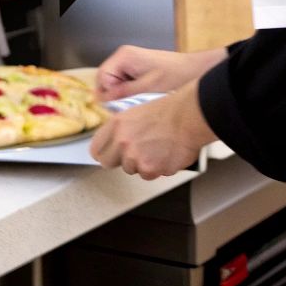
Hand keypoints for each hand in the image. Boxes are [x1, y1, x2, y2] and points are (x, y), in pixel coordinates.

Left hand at [89, 86, 217, 179]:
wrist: (190, 117)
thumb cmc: (169, 111)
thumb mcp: (136, 112)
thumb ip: (122, 129)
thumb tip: (114, 143)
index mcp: (117, 125)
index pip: (96, 149)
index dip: (105, 151)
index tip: (110, 153)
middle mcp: (123, 142)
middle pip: (109, 163)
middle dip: (120, 160)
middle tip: (135, 153)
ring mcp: (136, 158)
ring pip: (132, 170)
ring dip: (142, 164)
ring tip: (157, 148)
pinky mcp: (151, 169)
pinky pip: (150, 175)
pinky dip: (158, 168)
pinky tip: (166, 154)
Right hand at [96, 45, 224, 100]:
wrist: (197, 71)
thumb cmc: (177, 76)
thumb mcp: (147, 88)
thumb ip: (123, 93)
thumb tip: (102, 100)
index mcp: (124, 56)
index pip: (101, 77)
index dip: (107, 94)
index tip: (119, 105)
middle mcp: (124, 58)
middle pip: (106, 81)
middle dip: (115, 96)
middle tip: (130, 107)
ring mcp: (131, 65)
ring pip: (115, 86)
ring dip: (123, 97)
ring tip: (139, 103)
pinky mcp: (137, 73)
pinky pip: (125, 86)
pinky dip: (131, 95)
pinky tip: (144, 100)